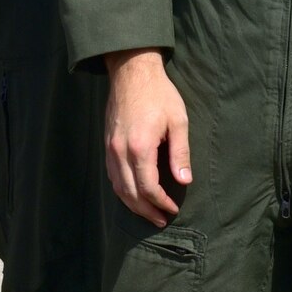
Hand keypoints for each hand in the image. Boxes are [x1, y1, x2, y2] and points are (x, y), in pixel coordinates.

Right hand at [102, 49, 191, 226]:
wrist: (132, 72)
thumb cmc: (159, 94)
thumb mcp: (178, 120)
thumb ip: (180, 152)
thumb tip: (184, 180)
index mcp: (140, 147)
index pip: (148, 187)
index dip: (161, 202)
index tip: (173, 209)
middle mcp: (120, 151)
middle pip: (130, 193)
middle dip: (146, 210)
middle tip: (161, 220)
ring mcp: (110, 148)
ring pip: (117, 187)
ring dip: (132, 204)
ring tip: (148, 212)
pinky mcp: (107, 144)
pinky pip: (112, 175)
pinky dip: (122, 190)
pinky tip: (133, 194)